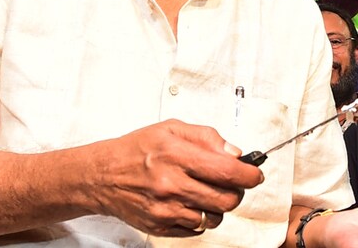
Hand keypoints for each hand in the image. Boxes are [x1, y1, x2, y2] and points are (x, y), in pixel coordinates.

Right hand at [89, 119, 263, 235]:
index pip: (228, 171)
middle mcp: (171, 184)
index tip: (254, 174)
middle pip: (226, 199)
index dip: (249, 175)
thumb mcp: (172, 129)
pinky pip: (196, 229)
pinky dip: (199, 218)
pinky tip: (189, 202)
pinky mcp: (160, 226)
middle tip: (231, 184)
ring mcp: (165, 209)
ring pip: (214, 217)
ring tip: (206, 192)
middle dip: (237, 192)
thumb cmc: (137, 149)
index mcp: (177, 155)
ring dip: (218, 207)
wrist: (102, 175)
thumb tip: (235, 153)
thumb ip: (207, 137)